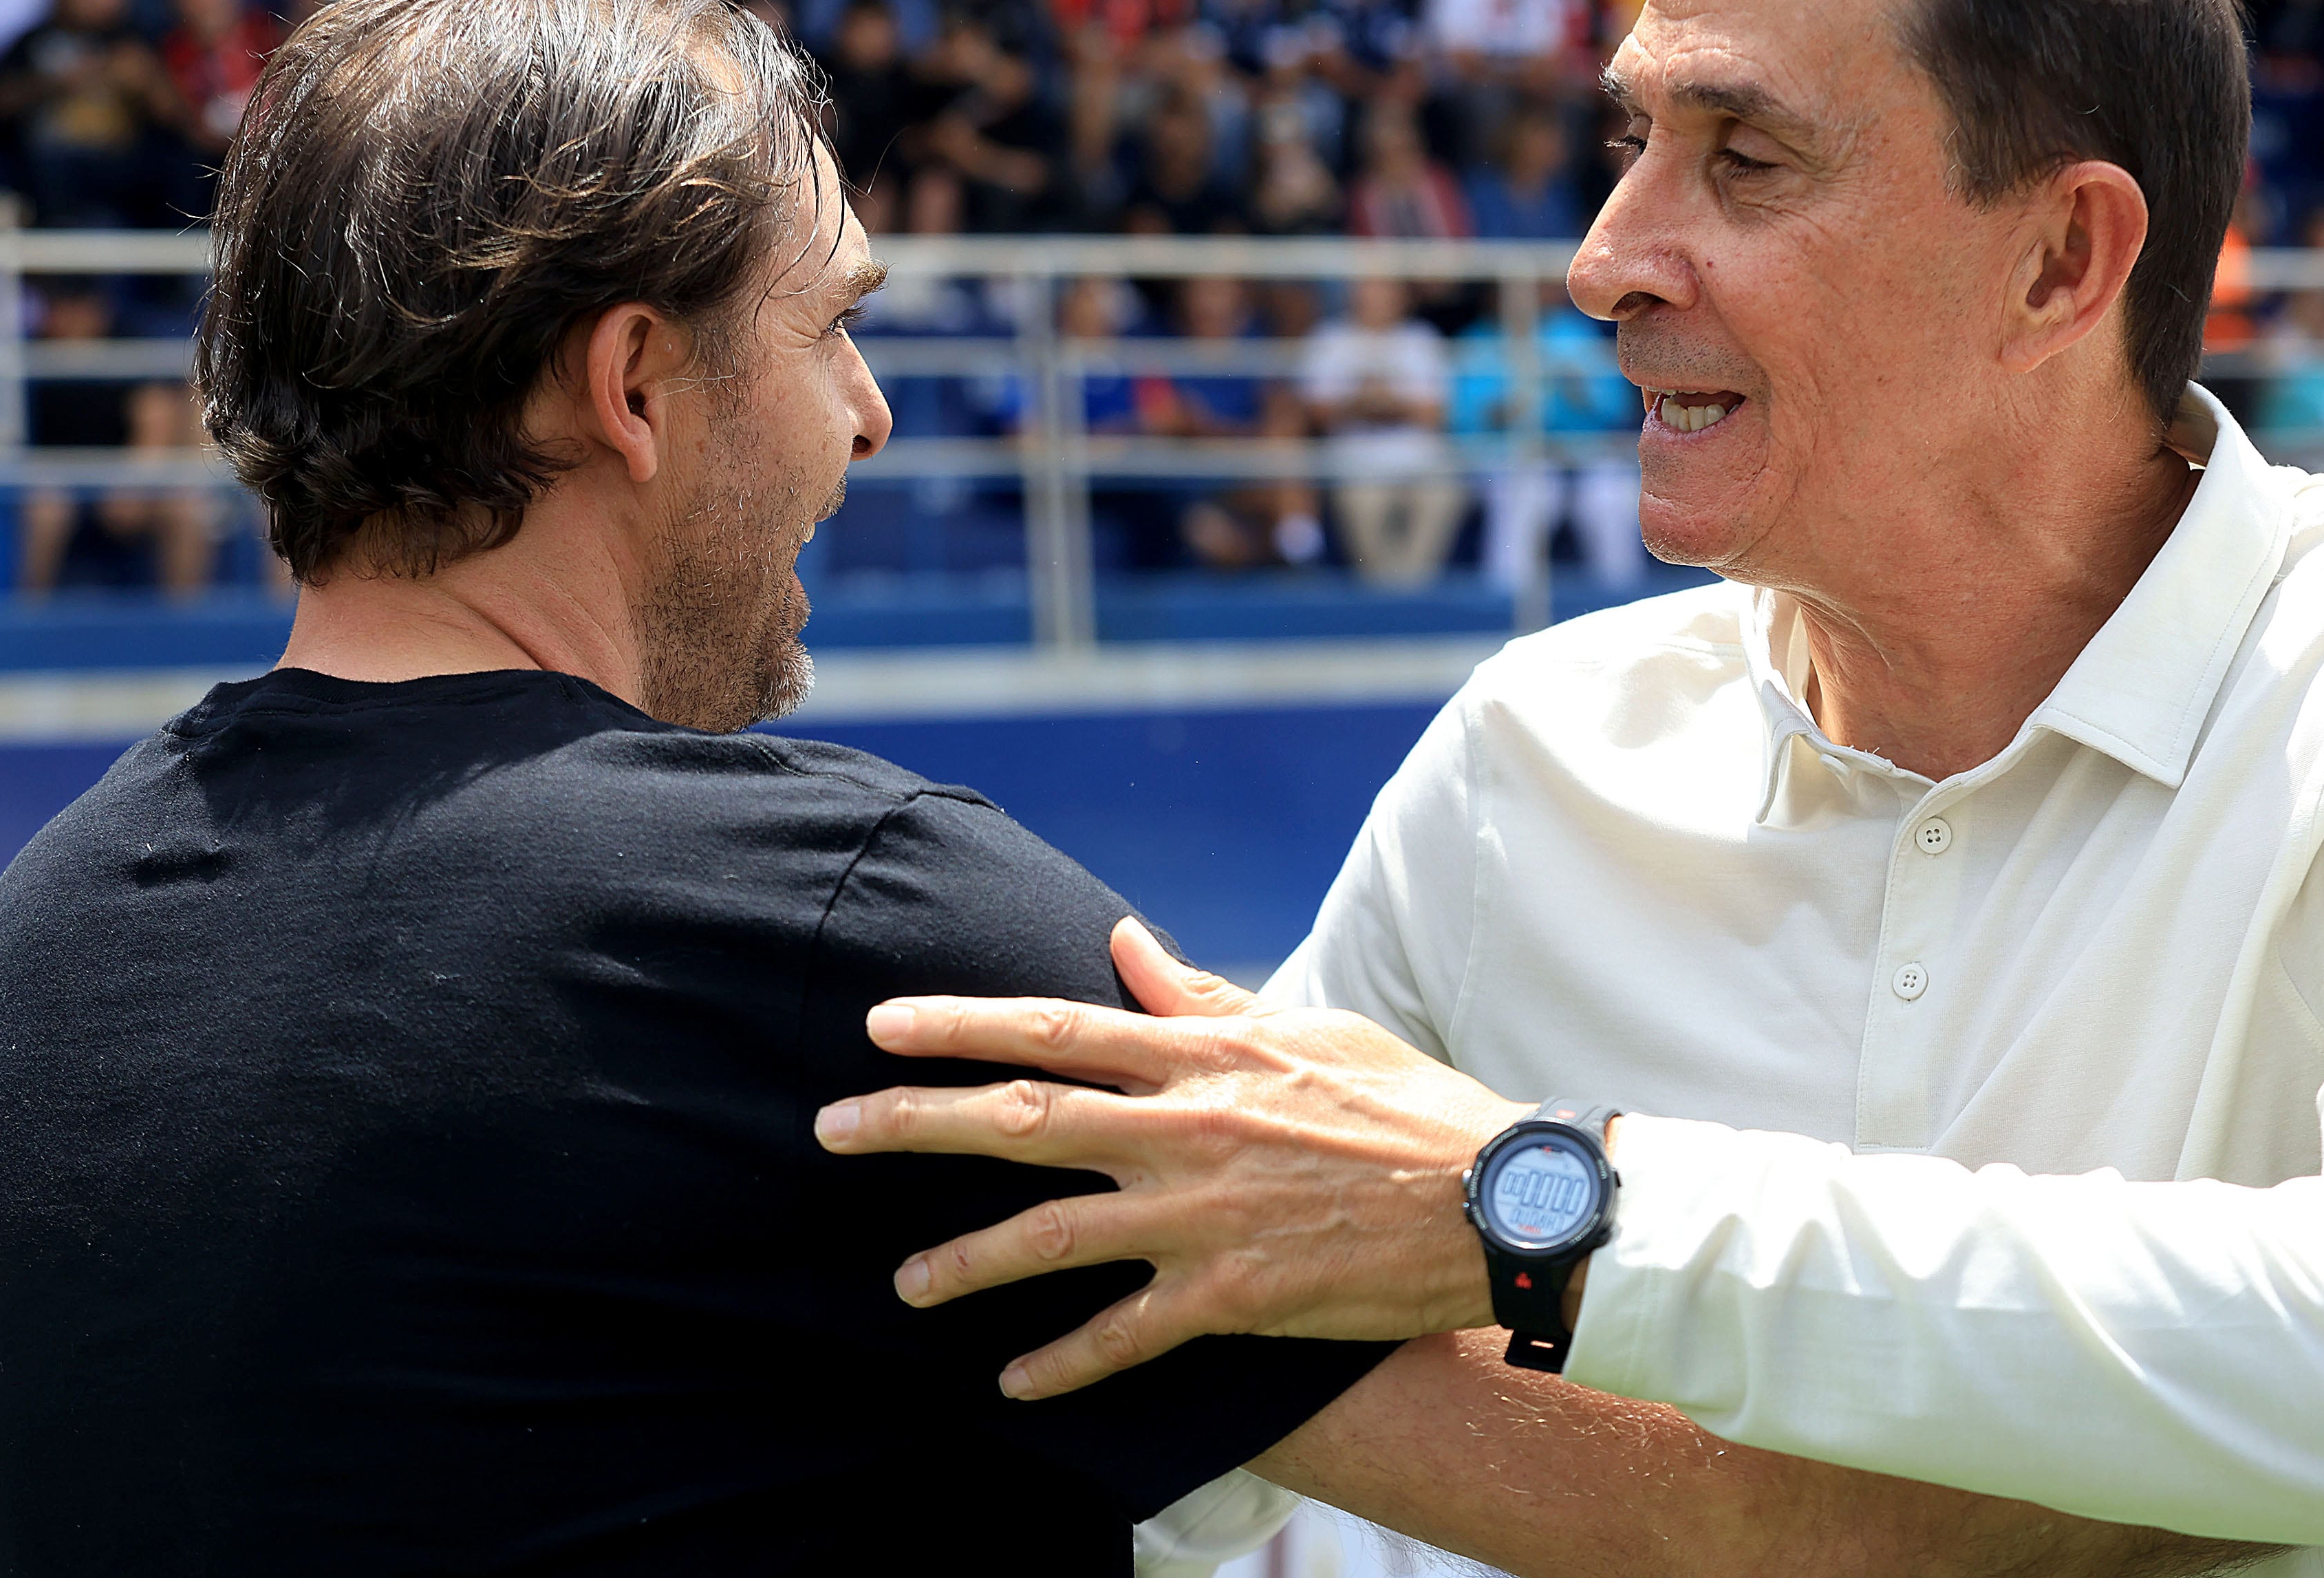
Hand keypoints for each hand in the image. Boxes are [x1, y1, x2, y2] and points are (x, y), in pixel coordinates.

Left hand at [814, 918, 1530, 1398]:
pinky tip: (1010, 1381)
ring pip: (1053, 1234)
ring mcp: (1204, 1214)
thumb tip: (1124, 943)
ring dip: (966, 1261)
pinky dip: (1064, 1361)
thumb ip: (1199, 996)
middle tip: (829, 1130)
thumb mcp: (1308, 1026)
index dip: (957, 1024)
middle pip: (1022, 1119)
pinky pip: (1126, 1334)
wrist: (1493, 1197)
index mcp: (1201, 1054)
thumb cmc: (1404, 1105)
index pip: (1054, 1027)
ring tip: (903, 1284)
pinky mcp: (1235, 1293)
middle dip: (914, 1123)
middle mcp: (1186, 1126)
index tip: (877, 1024)